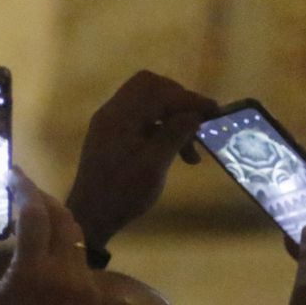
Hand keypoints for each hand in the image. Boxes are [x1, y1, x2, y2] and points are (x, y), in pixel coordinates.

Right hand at [0, 170, 99, 304]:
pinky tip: (43, 240)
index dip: (22, 186)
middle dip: (41, 195)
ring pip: (75, 232)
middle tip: (18, 184)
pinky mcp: (91, 293)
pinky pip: (79, 253)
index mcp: (35, 272)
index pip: (34, 213)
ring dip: (55, 214)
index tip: (8, 170)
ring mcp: (83, 282)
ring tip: (30, 207)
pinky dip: (62, 238)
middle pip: (62, 215)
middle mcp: (65, 272)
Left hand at [64, 70, 217, 248]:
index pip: (160, 91)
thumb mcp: (154, 165)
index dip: (190, 99)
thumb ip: (175, 134)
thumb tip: (195, 114)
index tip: (215, 112)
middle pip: (150, 87)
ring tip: (190, 152)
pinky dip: (160, 128)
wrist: (90, 217)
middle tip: (197, 124)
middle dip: (179, 102)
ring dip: (171, 118)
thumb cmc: (123, 193)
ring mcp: (110, 123)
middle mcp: (112, 112)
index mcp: (120, 115)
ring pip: (146, 103)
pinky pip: (139, 118)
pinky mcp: (111, 136)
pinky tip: (174, 151)